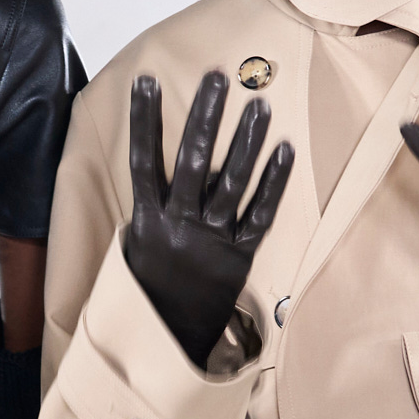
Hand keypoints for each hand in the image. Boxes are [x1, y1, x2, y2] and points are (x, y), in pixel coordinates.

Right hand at [123, 71, 293, 366]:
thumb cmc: (149, 289)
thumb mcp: (133, 249)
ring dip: (246, 142)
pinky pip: (260, 215)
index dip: (144, 121)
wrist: (170, 342)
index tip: (146, 80)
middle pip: (192, 161)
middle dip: (205, 117)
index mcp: (147, 222)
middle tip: (218, 77)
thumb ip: (145, 208)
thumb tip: (144, 164)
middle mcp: (179, 226)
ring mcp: (211, 241)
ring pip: (231, 184)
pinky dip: (273, 183)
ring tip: (259, 105)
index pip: (142, 161)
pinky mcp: (240, 257)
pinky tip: (285, 150)